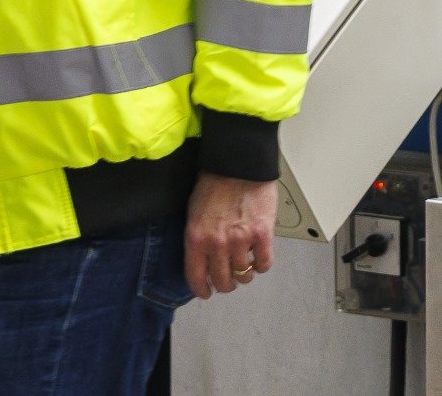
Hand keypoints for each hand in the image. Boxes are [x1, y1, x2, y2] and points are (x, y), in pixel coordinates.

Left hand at [185, 171, 276, 298]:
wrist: (236, 165)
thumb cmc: (213, 183)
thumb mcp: (193, 210)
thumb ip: (199, 236)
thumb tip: (203, 258)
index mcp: (196, 236)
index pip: (195, 275)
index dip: (201, 289)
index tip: (205, 293)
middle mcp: (217, 243)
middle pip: (223, 281)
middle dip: (225, 284)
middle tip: (228, 280)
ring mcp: (241, 241)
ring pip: (244, 274)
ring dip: (245, 273)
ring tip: (244, 264)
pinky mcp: (263, 236)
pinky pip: (264, 264)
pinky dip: (262, 265)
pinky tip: (258, 256)